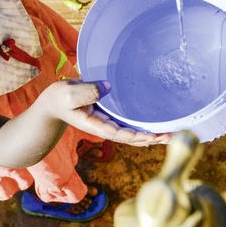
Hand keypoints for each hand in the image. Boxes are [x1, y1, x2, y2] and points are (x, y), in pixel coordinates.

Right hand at [40, 79, 170, 145]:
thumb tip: (108, 87)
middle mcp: (105, 125)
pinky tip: (155, 125)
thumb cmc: (59, 98)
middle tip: (172, 137)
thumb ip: (87, 90)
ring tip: (170, 134)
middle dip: (151, 139)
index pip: (120, 134)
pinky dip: (142, 125)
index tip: (153, 137)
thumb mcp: (69, 93)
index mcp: (96, 124)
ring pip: (133, 131)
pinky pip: (129, 123)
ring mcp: (108, 121)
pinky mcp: (110, 114)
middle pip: (131, 137)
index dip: (137, 136)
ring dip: (150, 134)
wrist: (53, 102)